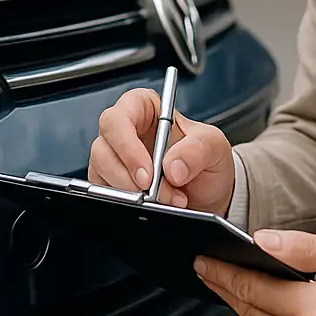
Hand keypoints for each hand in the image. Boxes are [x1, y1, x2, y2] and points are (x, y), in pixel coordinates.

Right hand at [87, 86, 235, 215]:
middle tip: (153, 192)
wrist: (206, 196)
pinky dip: (124, 202)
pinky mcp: (108, 182)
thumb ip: (197, 150)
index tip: (147, 170)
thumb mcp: (214, 147)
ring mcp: (114, 157)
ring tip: (165, 199)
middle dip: (128, 174)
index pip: (121, 114)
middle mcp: (125, 130)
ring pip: (101, 170)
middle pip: (104, 144)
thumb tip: (172, 167)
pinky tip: (149, 206)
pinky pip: (102, 191)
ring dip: (131, 192)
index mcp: (145, 109)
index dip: (127, 141)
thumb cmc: (205, 161)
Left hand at [194, 229, 315, 315]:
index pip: (254, 290)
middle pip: (248, 310)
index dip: (223, 272)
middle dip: (224, 285)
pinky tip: (257, 302)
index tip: (202, 258)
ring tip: (226, 278)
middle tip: (205, 264)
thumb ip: (302, 247)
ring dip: (241, 304)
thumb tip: (261, 240)